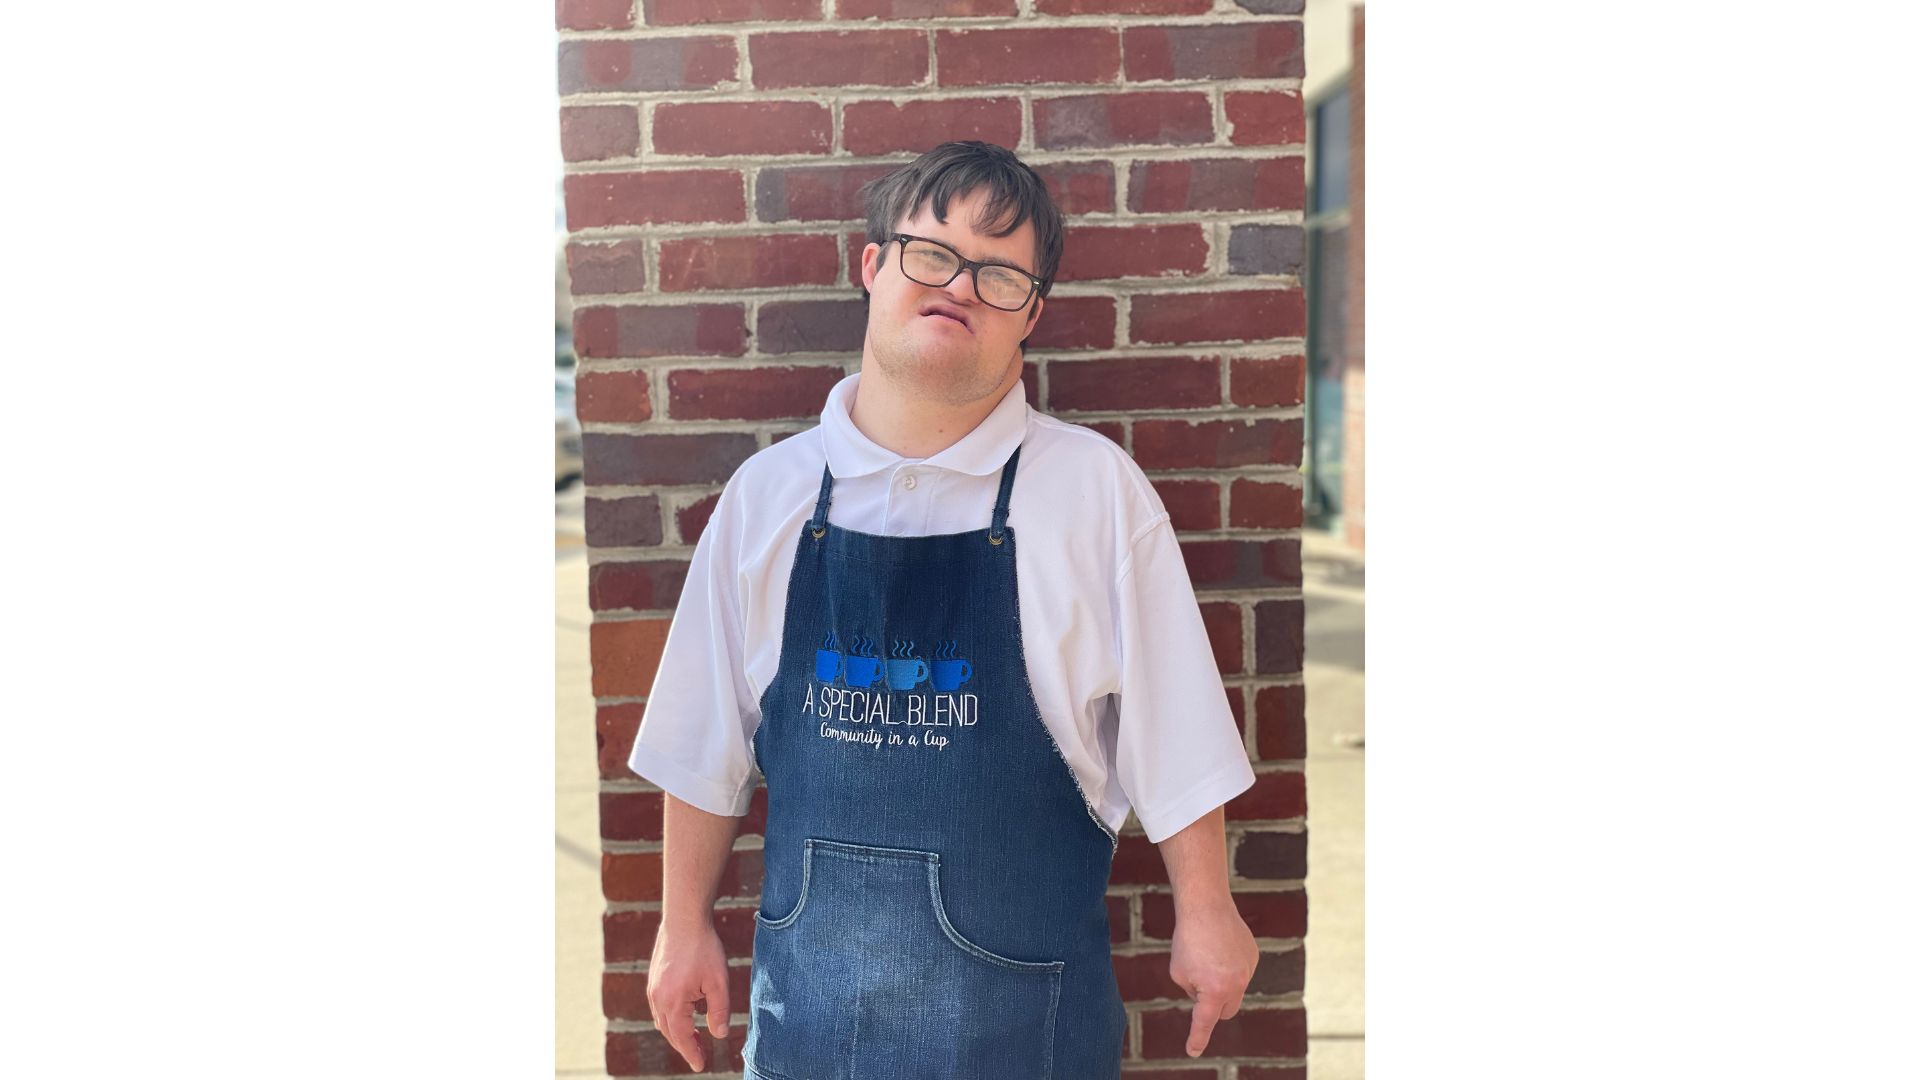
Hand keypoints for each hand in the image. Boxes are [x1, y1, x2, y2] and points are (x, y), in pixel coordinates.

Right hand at [647, 917, 731, 1071]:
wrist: (684, 919)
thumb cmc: (704, 948)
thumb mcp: (718, 981)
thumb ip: (719, 1011)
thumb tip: (719, 1035)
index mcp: (673, 1002)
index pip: (682, 1037)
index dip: (691, 1053)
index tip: (699, 1066)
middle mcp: (657, 998)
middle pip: (669, 1032)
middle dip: (684, 1045)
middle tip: (700, 1054)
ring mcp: (653, 989)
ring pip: (662, 1021)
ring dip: (677, 1032)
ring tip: (695, 1037)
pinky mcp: (653, 979)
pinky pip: (660, 1008)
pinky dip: (671, 1018)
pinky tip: (685, 1014)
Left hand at [1167, 899, 1258, 1056]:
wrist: (1206, 906)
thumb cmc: (1187, 939)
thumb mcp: (1179, 972)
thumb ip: (1194, 992)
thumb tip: (1206, 998)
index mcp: (1215, 991)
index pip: (1205, 1023)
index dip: (1197, 1038)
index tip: (1192, 1050)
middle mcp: (1237, 984)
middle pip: (1225, 1011)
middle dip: (1212, 1006)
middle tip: (1197, 985)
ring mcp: (1248, 970)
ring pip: (1234, 990)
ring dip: (1220, 983)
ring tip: (1206, 955)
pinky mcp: (1253, 956)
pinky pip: (1240, 972)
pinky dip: (1229, 967)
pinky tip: (1219, 947)